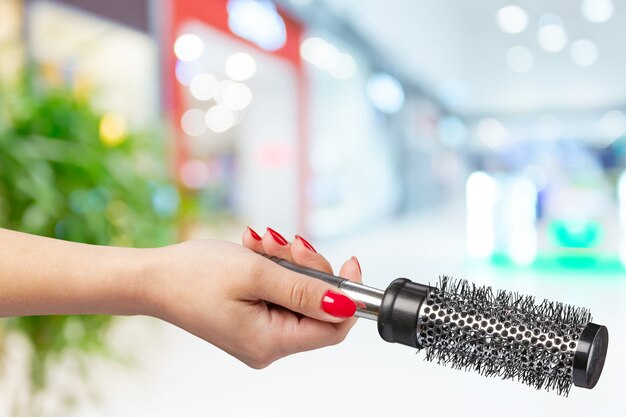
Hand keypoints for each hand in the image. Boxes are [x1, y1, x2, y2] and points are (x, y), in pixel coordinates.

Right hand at [143, 228, 361, 368]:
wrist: (153, 277)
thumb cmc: (193, 275)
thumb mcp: (257, 274)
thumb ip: (304, 290)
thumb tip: (345, 305)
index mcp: (270, 341)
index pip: (332, 329)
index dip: (346, 296)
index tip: (348, 263)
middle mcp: (267, 345)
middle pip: (316, 309)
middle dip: (309, 270)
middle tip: (291, 245)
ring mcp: (258, 333)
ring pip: (298, 296)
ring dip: (289, 264)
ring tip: (264, 245)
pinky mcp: (251, 319)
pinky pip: (280, 294)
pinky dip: (275, 269)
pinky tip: (257, 252)